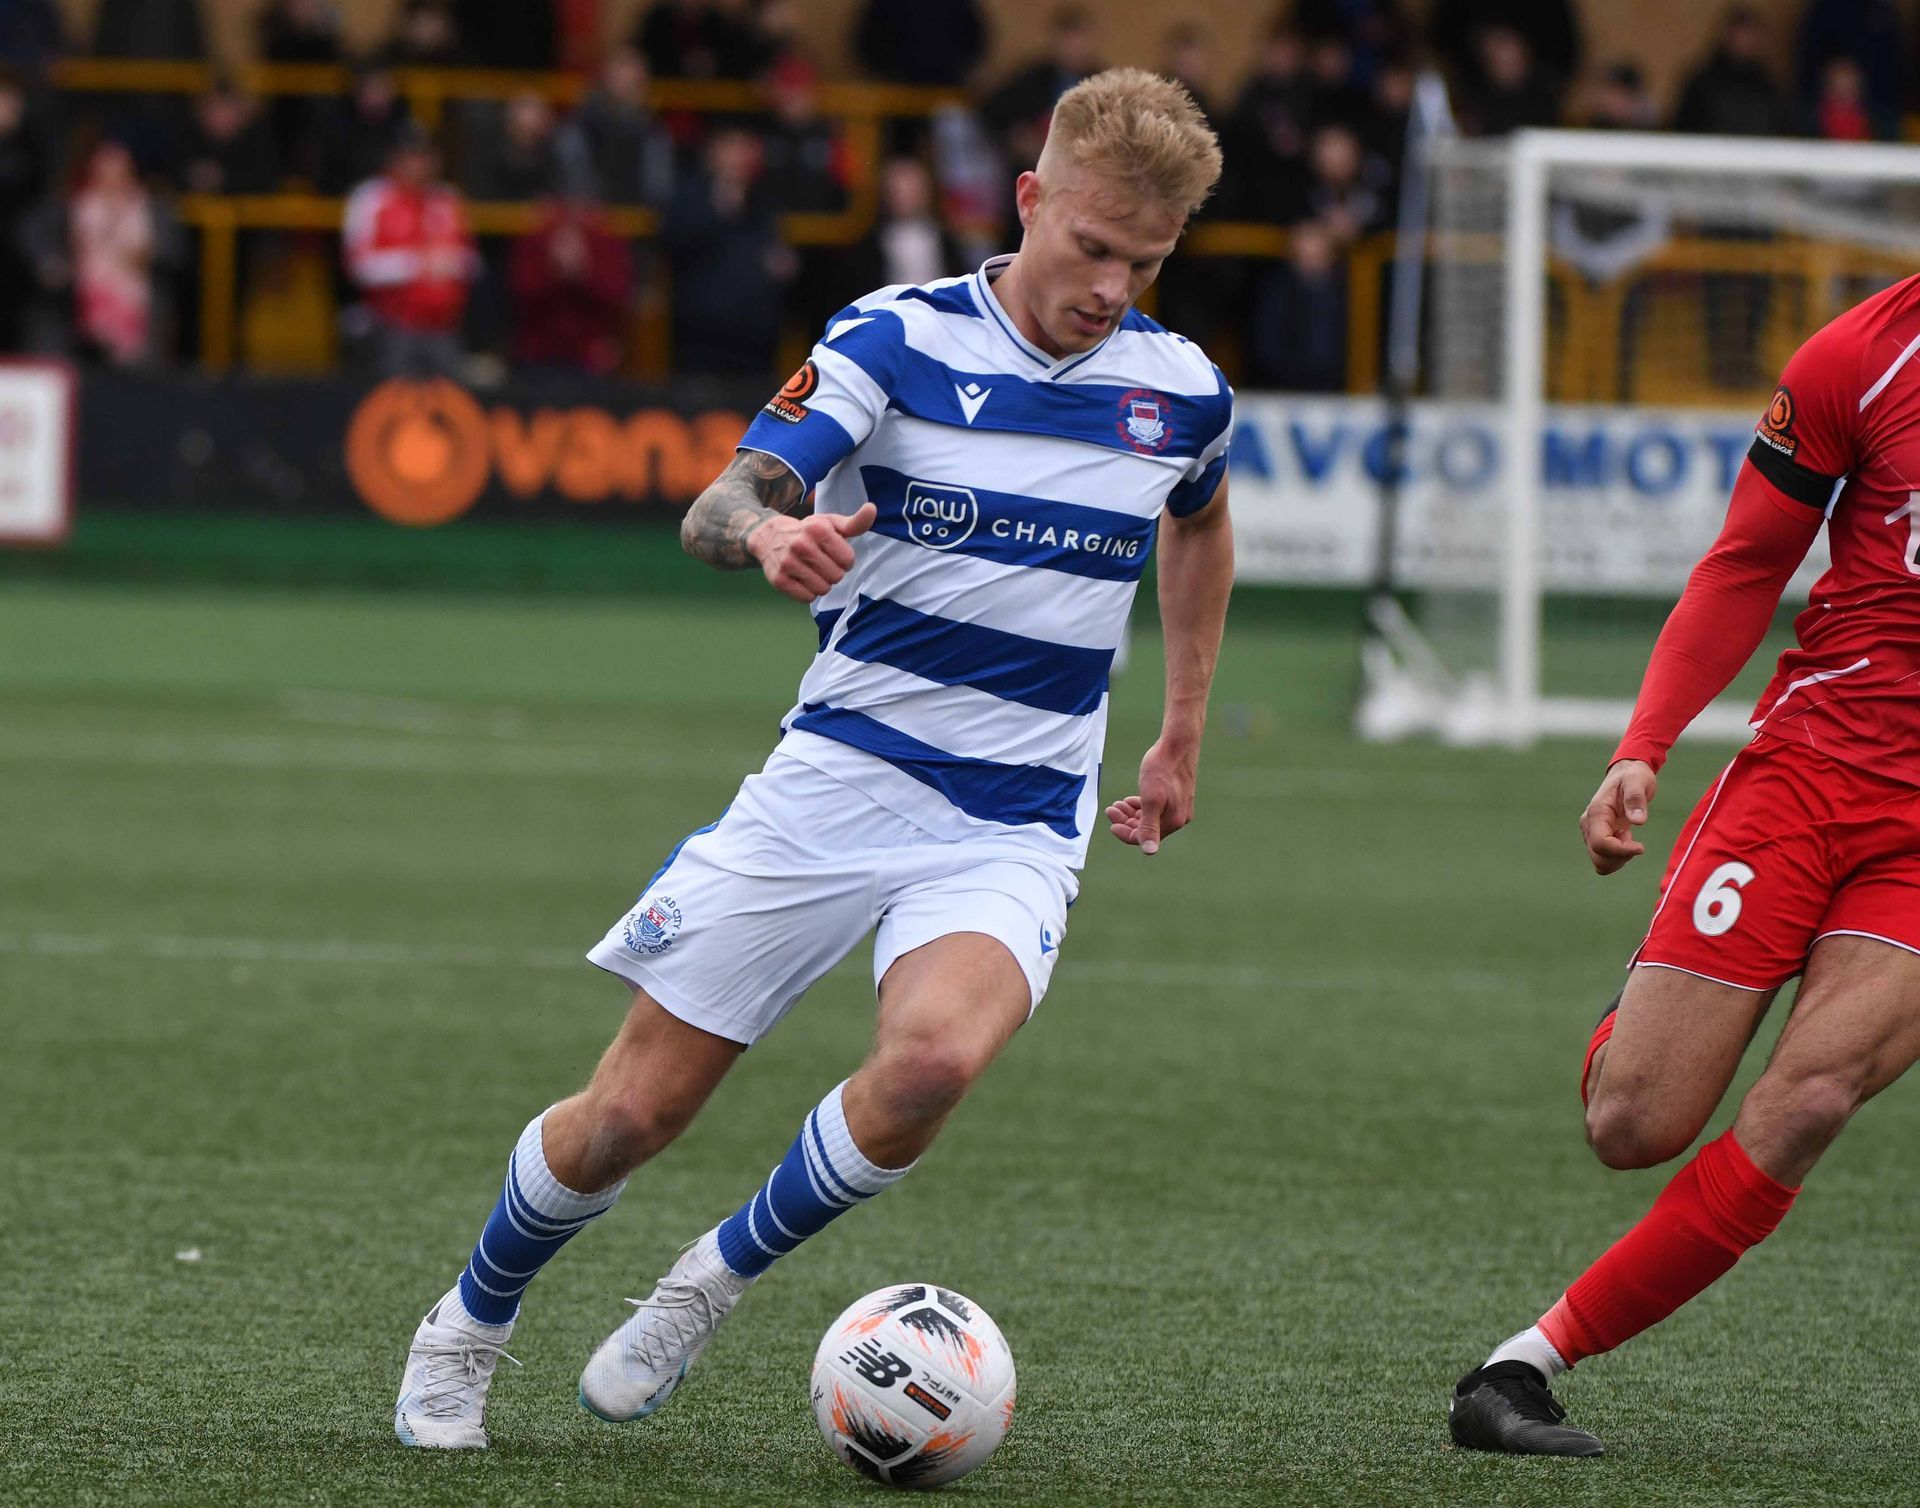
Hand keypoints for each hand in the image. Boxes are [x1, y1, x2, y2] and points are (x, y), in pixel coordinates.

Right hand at [748, 502, 874, 602]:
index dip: (845, 560)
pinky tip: (802, 580)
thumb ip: (855, 522)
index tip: (835, 554)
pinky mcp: (779, 580)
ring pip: (823, 589)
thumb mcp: (830, 524)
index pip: (848, 560)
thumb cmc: (807, 531)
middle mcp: (801, 545)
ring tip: (813, 572)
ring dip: (822, 584)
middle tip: (822, 564)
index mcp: (817, 529)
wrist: (769, 537)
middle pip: (836, 576)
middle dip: (833, 572)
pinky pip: (807, 598)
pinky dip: (808, 593)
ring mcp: (788, 563)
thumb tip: (872, 509)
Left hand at [1107, 738, 1197, 855]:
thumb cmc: (1162, 770)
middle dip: (1126, 821)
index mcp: (1173, 821)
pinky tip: (1129, 799)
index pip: (1144, 838)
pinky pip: (1155, 808)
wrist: (1178, 744)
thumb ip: (1149, 826)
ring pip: (1149, 818)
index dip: (1125, 833)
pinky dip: (1140, 806)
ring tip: (1117, 803)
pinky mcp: (1176, 796)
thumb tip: (1149, 852)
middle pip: (1146, 828)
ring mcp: (1178, 807)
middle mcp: (1178, 818)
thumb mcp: (1151, 799)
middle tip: (1110, 809)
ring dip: (1131, 813)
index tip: (1111, 822)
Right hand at [1581, 759, 1657, 874]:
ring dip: (1619, 858)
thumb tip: (1638, 821)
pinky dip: (1617, 857)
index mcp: (1596, 812)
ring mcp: (1590, 833)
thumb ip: (1636, 799)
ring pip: (1600, 862)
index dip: (1621, 851)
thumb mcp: (1638, 782)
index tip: (1641, 847)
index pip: (1600, 843)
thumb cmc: (1633, 776)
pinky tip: (1625, 839)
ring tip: (1629, 837)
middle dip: (1620, 856)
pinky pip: (1603, 859)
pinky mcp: (1596, 837)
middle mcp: (1588, 825)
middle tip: (1635, 841)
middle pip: (1598, 857)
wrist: (1626, 773)